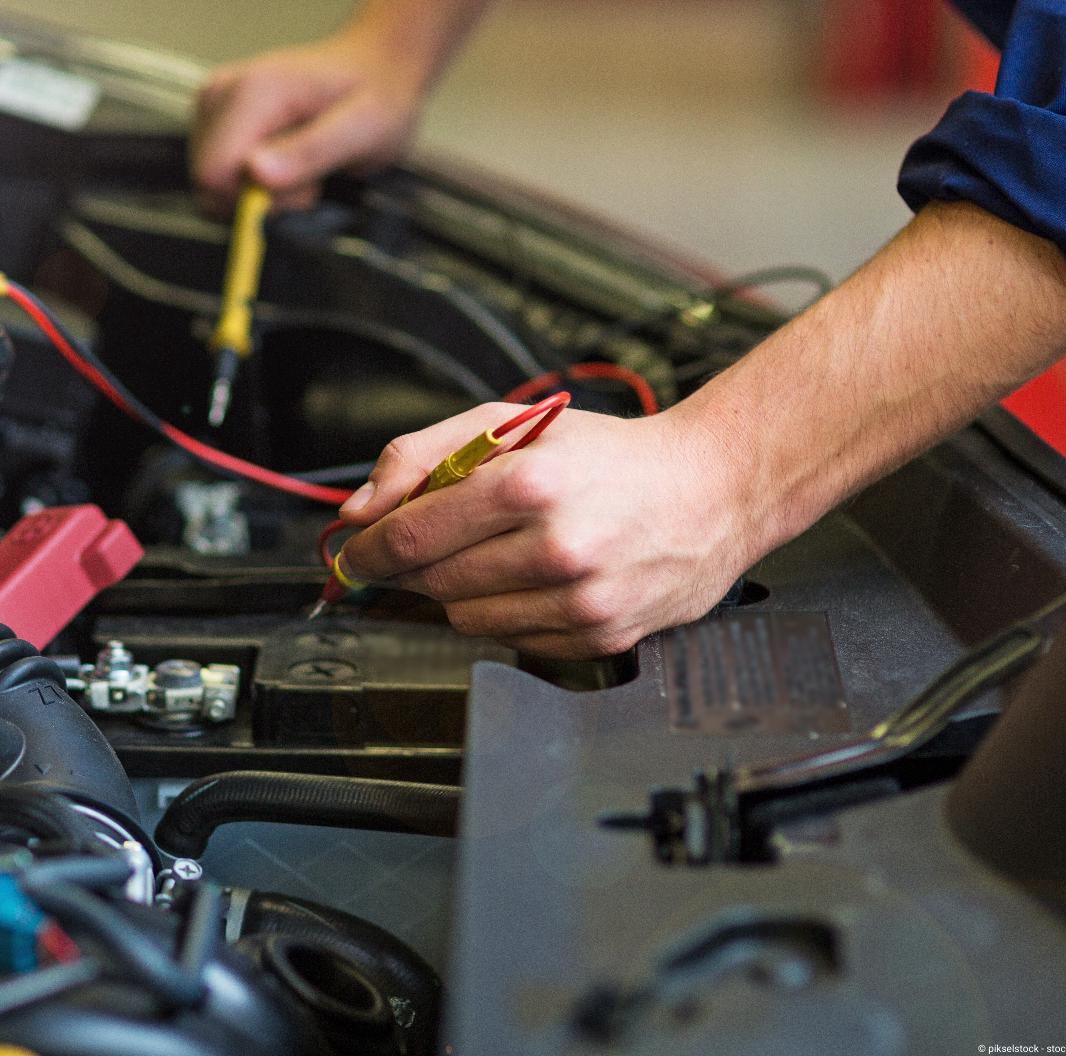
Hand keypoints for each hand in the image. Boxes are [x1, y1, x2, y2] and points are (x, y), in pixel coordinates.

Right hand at [191, 32, 423, 211]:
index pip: (214, 172)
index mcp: (252, 92)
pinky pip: (217, 171)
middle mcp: (222, 92)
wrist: (373, 65)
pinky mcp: (215, 116)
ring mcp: (214, 102)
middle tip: (308, 178)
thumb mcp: (363, 129)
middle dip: (258, 197)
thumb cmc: (375, 94)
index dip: (254, 199)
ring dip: (257, 191)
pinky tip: (285, 160)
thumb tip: (255, 173)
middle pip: (208, 180)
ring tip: (301, 166)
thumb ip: (310, 152)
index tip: (303, 190)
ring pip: (211, 181)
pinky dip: (250, 180)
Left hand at [335, 401, 753, 658]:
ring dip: (457, 591)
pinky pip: (512, 640)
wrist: (712, 490)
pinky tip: (531, 578)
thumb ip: (420, 455)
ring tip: (490, 553)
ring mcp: (582, 600)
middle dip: (410, 568)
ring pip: (466, 618)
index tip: (353, 552)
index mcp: (529, 484)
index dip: (367, 550)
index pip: (411, 536)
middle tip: (415, 548)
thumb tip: (358, 511)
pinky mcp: (601, 636)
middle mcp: (557, 548)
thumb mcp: (508, 424)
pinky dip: (503, 612)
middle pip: (433, 582)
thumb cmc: (607, 455)